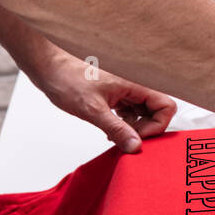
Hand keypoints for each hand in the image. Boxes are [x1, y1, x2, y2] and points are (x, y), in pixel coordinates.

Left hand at [30, 50, 175, 153]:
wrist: (49, 68)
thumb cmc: (67, 80)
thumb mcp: (92, 110)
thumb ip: (117, 129)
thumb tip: (135, 146)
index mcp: (134, 84)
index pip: (166, 106)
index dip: (157, 126)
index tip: (137, 137)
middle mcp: (134, 86)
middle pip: (157, 111)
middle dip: (145, 130)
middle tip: (125, 139)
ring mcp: (125, 91)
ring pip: (144, 113)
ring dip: (134, 128)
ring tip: (114, 135)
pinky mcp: (116, 95)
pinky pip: (131, 113)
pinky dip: (124, 124)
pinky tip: (109, 130)